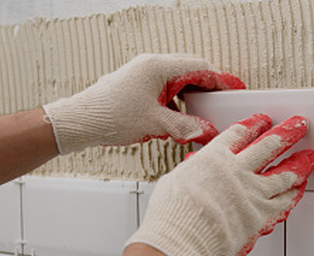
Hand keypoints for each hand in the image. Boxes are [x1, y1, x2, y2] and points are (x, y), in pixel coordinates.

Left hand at [43, 53, 243, 154]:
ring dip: (192, 94)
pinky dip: (178, 100)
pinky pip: (166, 88)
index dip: (220, 81)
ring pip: (178, 79)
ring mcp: (142, 74)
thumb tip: (208, 131)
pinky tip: (180, 117)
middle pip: (191, 70)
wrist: (79, 122)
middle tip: (222, 102)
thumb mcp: (157, 124)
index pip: (200, 68)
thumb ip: (188, 127)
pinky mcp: (137, 86)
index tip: (234, 91)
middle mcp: (150, 66)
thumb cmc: (109, 116)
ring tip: (202, 112)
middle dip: (209, 87)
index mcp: (158, 67)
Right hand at [126, 114, 313, 255]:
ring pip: (284, 173)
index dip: (253, 125)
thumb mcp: (175, 181)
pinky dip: (293, 195)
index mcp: (214, 158)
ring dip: (299, 163)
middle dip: (287, 132)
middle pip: (269, 145)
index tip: (262, 120)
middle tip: (299, 125)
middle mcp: (237, 171)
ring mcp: (253, 193)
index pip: (239, 134)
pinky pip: (284, 202)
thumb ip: (193, 173)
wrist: (182, 238)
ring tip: (309, 157)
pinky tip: (299, 189)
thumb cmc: (173, 216)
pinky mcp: (261, 215)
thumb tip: (193, 170)